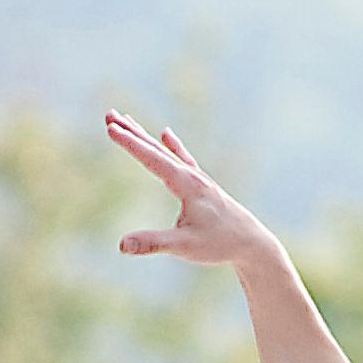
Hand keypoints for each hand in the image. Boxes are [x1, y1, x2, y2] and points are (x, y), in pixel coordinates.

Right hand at [106, 114, 283, 275]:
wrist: (253, 243)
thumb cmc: (220, 244)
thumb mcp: (184, 247)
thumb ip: (153, 243)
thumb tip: (121, 246)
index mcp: (186, 184)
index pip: (152, 158)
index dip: (130, 143)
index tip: (110, 128)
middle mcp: (191, 175)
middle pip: (156, 148)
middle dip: (131, 132)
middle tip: (109, 115)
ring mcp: (198, 178)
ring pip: (166, 151)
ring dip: (145, 136)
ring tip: (126, 120)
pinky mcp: (202, 185)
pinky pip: (182, 159)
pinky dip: (172, 146)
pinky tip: (166, 134)